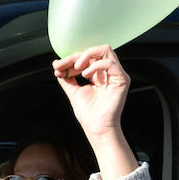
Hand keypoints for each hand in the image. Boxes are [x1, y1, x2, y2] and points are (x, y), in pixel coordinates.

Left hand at [52, 45, 137, 179]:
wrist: (97, 129)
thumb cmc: (88, 114)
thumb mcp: (73, 91)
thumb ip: (67, 78)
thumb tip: (56, 65)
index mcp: (98, 74)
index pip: (85, 58)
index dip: (70, 60)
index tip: (57, 67)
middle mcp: (108, 73)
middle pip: (94, 51)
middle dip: (76, 56)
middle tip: (63, 65)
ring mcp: (116, 75)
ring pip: (105, 50)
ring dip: (87, 55)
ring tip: (77, 68)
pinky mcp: (122, 80)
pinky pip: (110, 63)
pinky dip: (95, 65)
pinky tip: (85, 75)